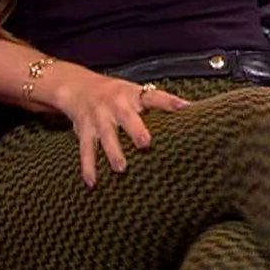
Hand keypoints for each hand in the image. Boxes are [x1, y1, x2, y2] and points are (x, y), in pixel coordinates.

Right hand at [47, 67, 190, 187]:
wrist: (79, 87)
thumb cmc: (117, 94)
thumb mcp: (135, 93)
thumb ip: (157, 102)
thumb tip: (190, 110)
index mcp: (133, 95)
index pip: (154, 97)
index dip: (169, 102)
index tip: (184, 108)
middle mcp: (116, 105)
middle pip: (127, 117)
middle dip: (136, 130)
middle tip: (146, 144)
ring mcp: (99, 118)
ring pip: (106, 136)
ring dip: (113, 153)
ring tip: (121, 169)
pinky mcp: (84, 131)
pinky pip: (86, 151)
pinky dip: (88, 167)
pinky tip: (93, 183)